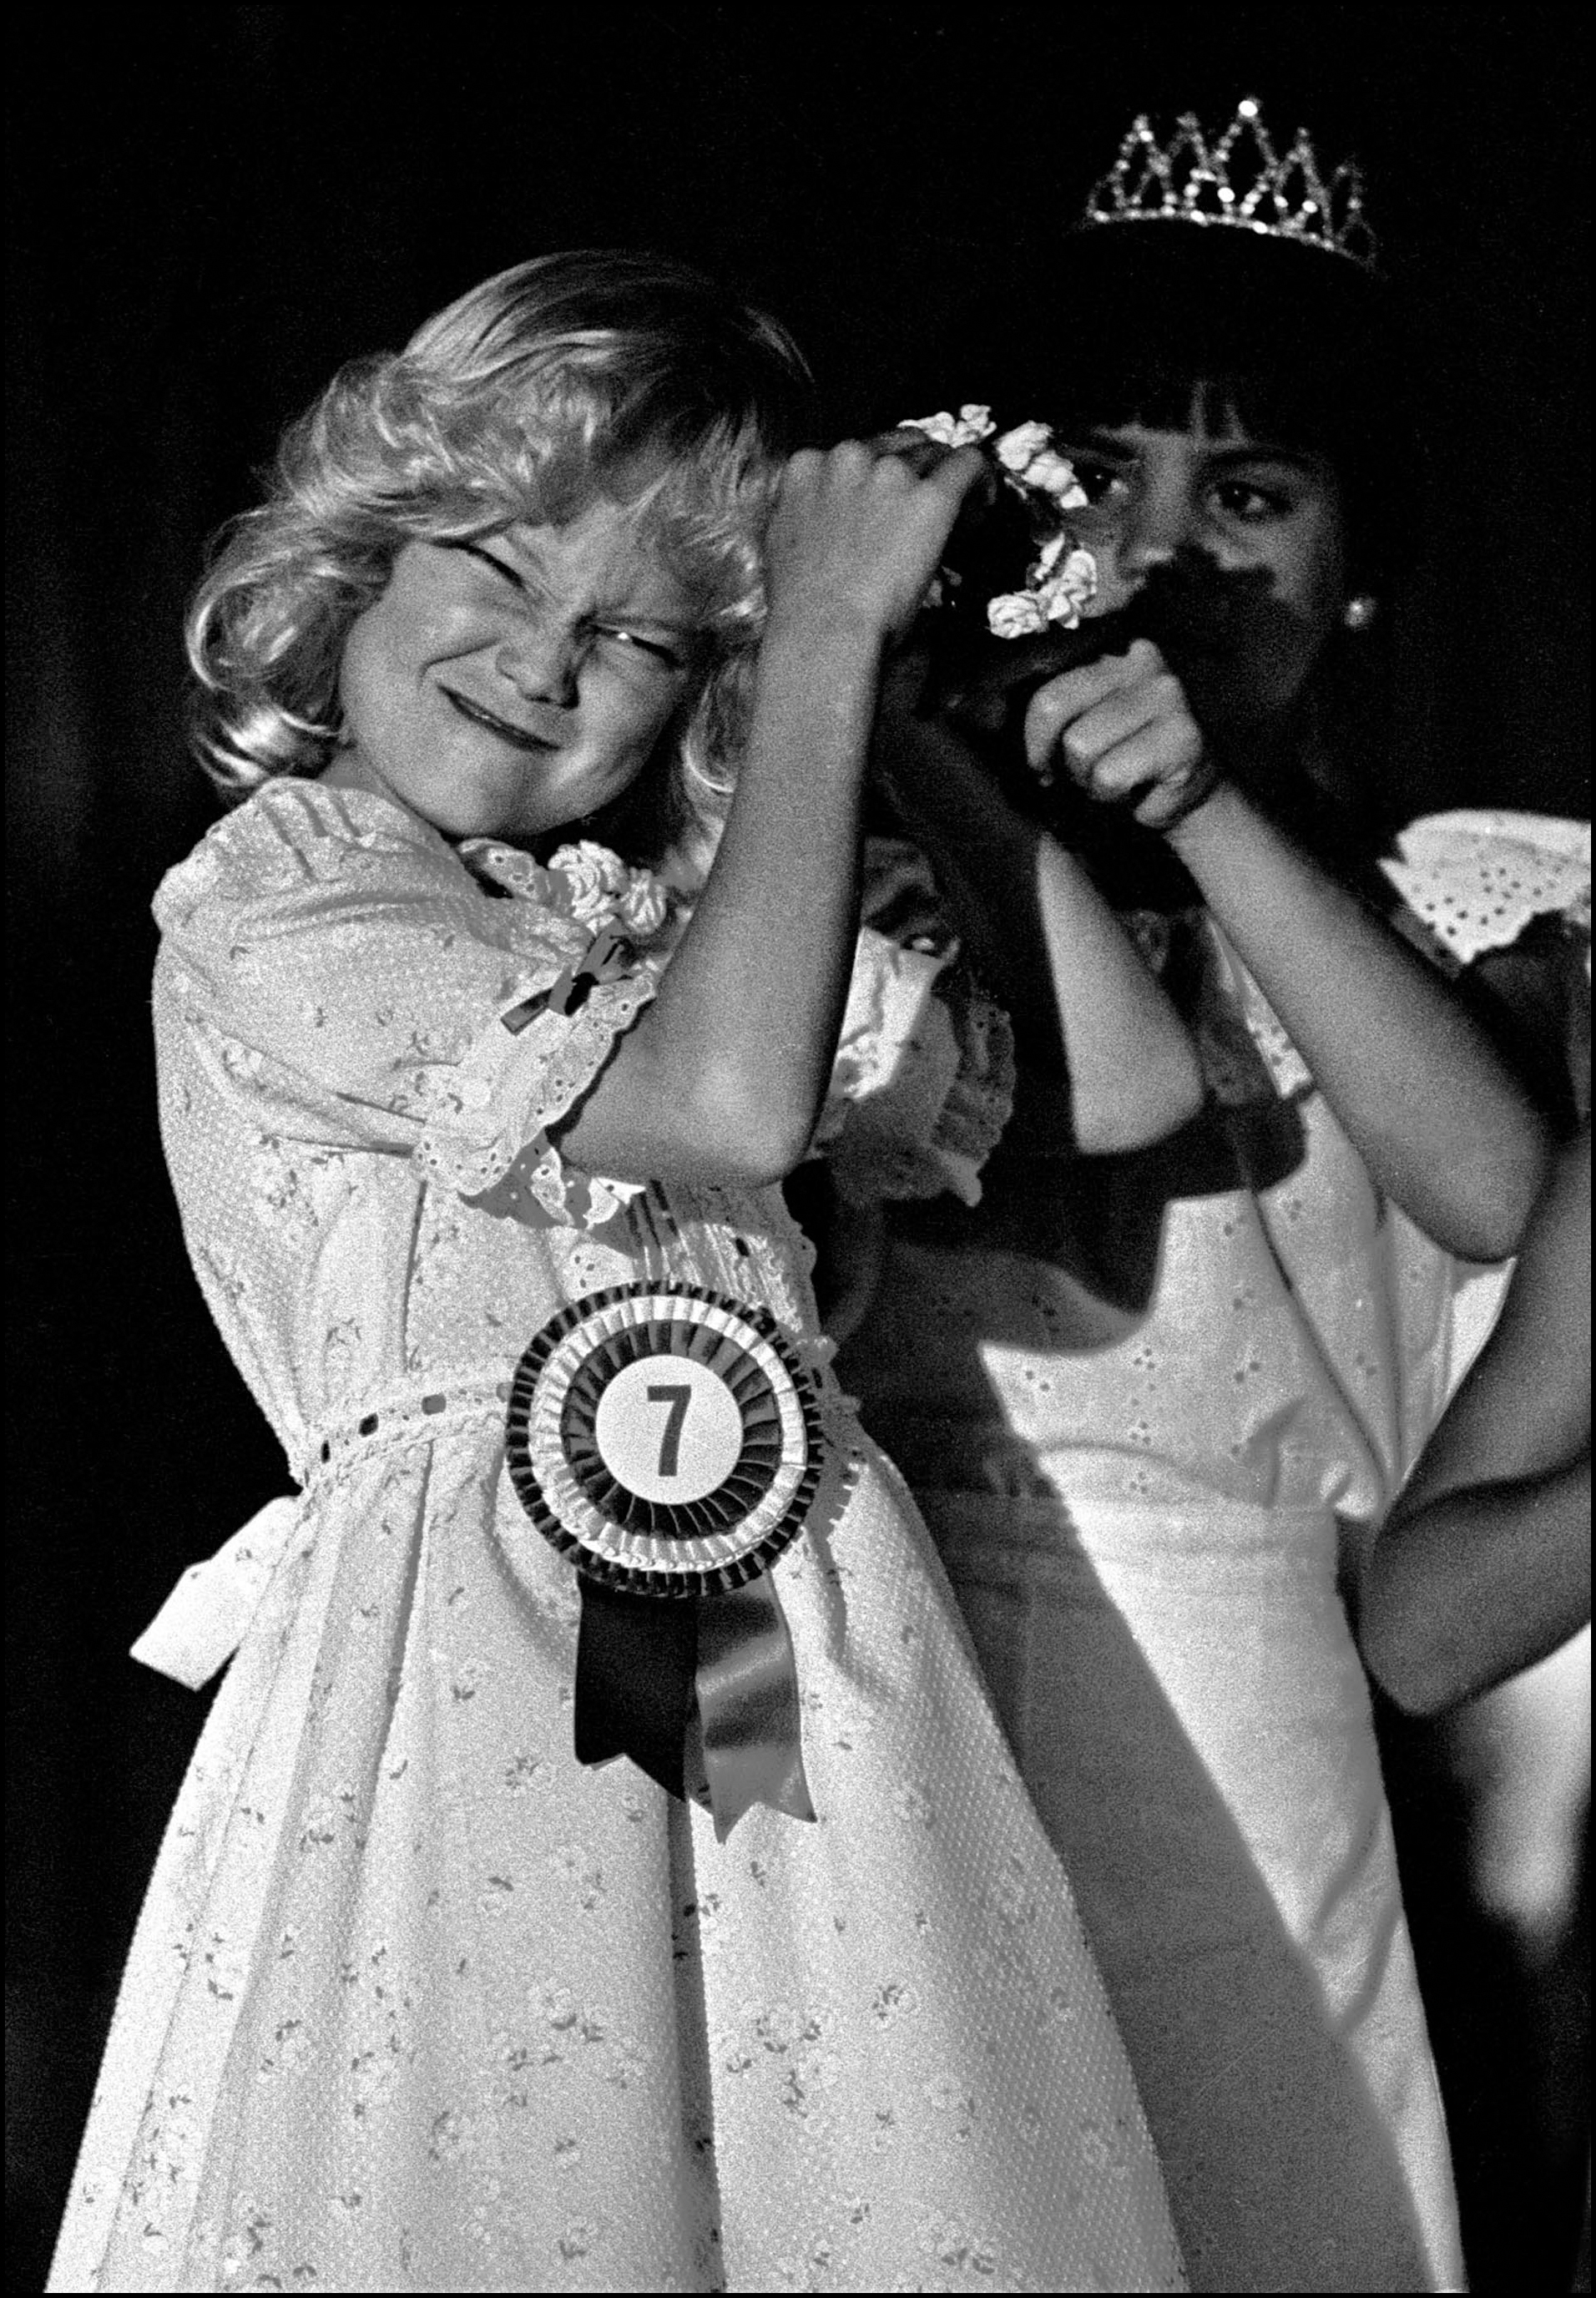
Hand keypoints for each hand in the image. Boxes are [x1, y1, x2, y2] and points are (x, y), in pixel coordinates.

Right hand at [764, 441, 988, 648]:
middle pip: (898, 447)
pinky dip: (981, 478)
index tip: (889, 500)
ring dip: (946, 480)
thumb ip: (807, 517)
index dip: (878, 475)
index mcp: (808, 467)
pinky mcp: (930, 497)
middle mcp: (848, 459)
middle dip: (916, 472)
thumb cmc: (802, 609)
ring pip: (934, 453)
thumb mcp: (785, 545)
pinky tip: (984, 500)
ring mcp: (890, 474)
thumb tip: (829, 525)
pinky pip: (968, 464)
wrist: (821, 631)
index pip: (855, 452)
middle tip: (926, 508)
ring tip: (959, 514)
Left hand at [1023, 638, 1219, 829]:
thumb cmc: (1127, 760)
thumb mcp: (1089, 723)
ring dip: (1092, 782)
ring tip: (1118, 780)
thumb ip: (1058, 712)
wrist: (1189, 793)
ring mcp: (1167, 696)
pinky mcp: (1183, 737)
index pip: (1047, 694)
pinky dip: (1117, 797)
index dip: (1036, 740)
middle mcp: (1141, 662)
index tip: (1045, 764)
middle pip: (1059, 717)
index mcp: (1109, 654)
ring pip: (1083, 748)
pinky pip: (1112, 776)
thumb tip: (996, 724)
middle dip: (1067, 761)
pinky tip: (1141, 790)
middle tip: (1089, 775)